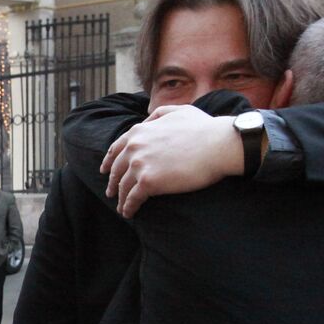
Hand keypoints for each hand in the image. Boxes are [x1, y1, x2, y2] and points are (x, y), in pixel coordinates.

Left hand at [101, 107, 242, 217]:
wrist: (219, 144)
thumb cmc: (204, 128)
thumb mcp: (178, 111)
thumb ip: (158, 114)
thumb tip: (147, 121)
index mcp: (139, 131)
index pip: (116, 149)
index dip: (109, 161)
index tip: (105, 170)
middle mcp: (134, 147)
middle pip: (117, 169)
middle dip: (113, 182)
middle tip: (111, 192)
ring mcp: (139, 165)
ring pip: (123, 186)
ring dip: (121, 198)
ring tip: (122, 207)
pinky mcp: (148, 182)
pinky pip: (132, 199)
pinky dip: (128, 207)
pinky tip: (129, 213)